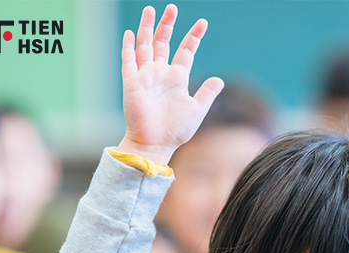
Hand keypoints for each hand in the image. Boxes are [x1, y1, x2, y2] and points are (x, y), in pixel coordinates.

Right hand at [117, 4, 223, 163]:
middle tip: (172, 7)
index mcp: (177, 79)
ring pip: (145, 46)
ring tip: (151, 10)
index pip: (185, 52)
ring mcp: (145, 76)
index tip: (202, 23)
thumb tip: (219, 79)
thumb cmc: (176, 130)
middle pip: (163, 43)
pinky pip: (129, 61)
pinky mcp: (132, 83)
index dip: (193, 37)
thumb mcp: (197, 109)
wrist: (156, 143)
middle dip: (168, 25)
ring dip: (147, 28)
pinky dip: (129, 46)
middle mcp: (160, 74)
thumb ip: (207, 93)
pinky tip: (130, 33)